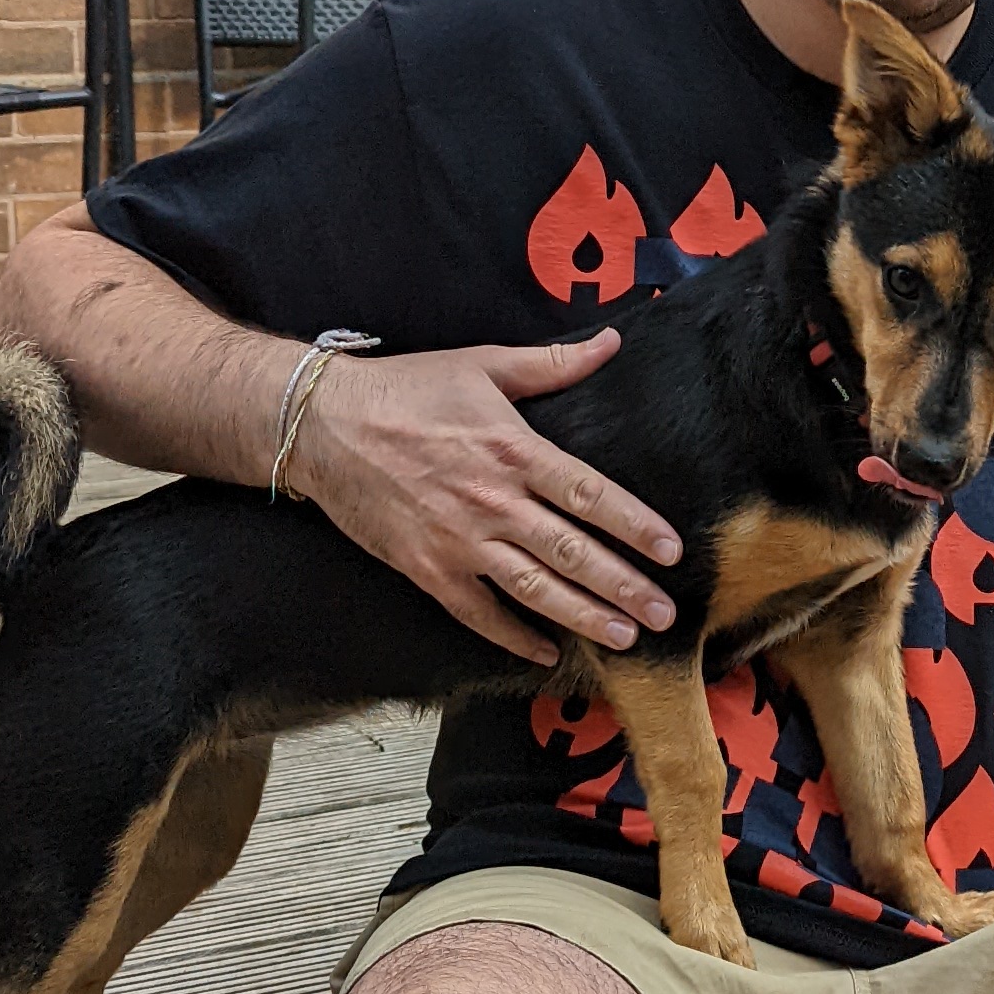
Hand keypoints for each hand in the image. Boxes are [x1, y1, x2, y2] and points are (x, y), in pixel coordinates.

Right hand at [289, 333, 679, 664]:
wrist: (322, 426)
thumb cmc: (405, 390)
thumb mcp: (481, 365)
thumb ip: (551, 364)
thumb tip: (611, 341)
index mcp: (514, 450)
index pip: (589, 493)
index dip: (634, 524)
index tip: (671, 549)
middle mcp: (492, 501)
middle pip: (572, 551)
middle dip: (624, 586)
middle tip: (664, 613)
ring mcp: (458, 540)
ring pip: (533, 589)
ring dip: (582, 616)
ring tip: (624, 637)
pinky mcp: (426, 567)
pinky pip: (477, 612)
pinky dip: (512, 635)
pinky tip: (545, 651)